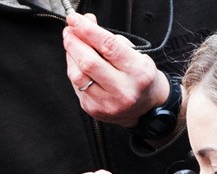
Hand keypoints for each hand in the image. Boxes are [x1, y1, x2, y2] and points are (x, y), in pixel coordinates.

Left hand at [62, 12, 169, 127]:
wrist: (146, 106)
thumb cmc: (139, 76)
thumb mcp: (134, 53)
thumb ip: (109, 38)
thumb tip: (86, 23)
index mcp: (138, 73)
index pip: (108, 46)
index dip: (87, 30)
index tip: (74, 20)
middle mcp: (124, 91)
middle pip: (89, 63)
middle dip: (74, 42)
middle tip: (69, 31)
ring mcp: (109, 104)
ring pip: (77, 75)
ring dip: (70, 56)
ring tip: (73, 45)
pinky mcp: (95, 110)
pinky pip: (76, 85)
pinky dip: (74, 70)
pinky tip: (78, 64)